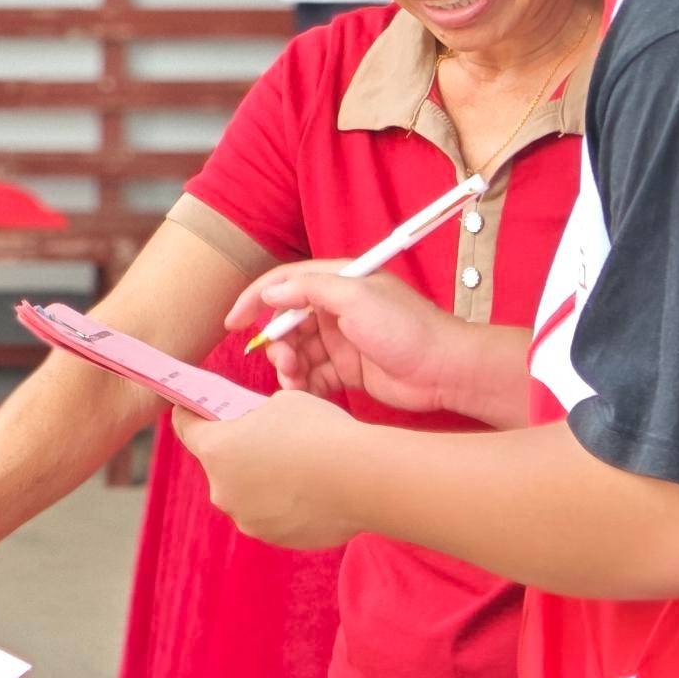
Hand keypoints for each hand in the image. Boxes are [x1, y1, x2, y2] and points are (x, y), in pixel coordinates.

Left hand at [171, 390, 363, 549]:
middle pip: (218, 464)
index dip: (189, 414)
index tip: (193, 409)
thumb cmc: (320, 433)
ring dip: (260, 481)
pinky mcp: (274, 538)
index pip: (185, 427)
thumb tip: (256, 427)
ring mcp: (247, 518)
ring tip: (296, 467)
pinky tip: (309, 491)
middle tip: (265, 438)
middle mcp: (222, 489)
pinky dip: (282, 504)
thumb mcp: (281, 404)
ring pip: (245, 493)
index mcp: (216, 449)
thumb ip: (256, 416)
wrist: (362, 480)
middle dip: (235, 451)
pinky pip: (270, 515)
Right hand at [227, 263, 471, 413]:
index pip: (284, 284)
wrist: (446, 370)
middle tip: (283, 361)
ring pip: (297, 353)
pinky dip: (303, 386)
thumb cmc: (407, 328)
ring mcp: (342, 341)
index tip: (232, 323)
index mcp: (337, 283)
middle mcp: (336, 310)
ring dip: (289, 367)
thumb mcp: (356, 297)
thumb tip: (270, 294)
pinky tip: (305, 394)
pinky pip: (313, 376)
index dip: (254, 301)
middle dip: (276, 343)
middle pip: (286, 324)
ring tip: (295, 381)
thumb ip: (309, 289)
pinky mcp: (348, 370)